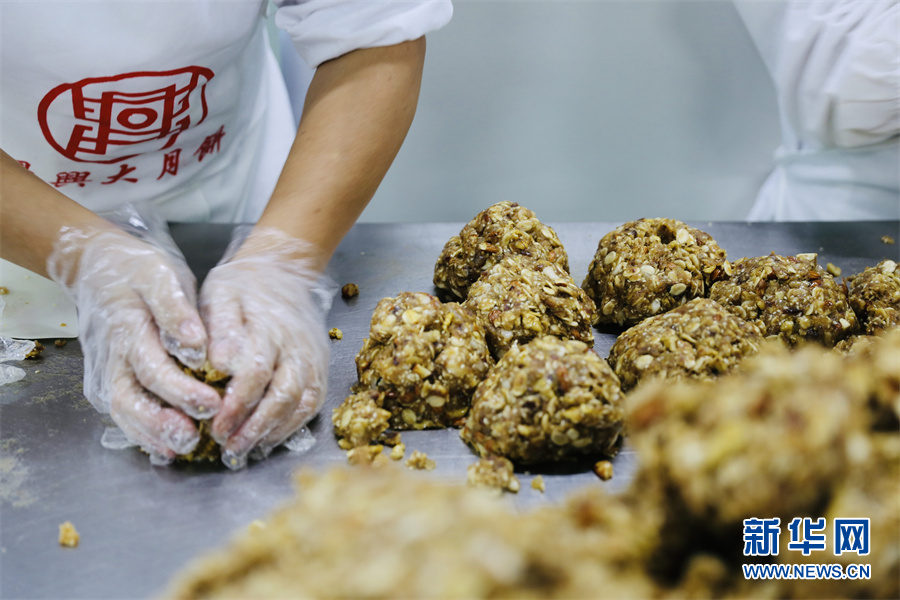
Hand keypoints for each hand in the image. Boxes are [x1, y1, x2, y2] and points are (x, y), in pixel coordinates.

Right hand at [47, 215, 221, 464]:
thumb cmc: (134, 271)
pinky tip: (169, 446)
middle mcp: (110, 359)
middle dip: (161, 425)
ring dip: (152, 435)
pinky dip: (144, 432)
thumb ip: (175, 309)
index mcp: (125, 331)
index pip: (153, 369)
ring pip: (124, 414)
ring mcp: (104, 375)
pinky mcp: (106, 384)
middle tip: (193, 439)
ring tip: (183, 449)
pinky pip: (125, 413)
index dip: (181, 391)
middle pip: (131, 401)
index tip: (212, 403)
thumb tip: (195, 343)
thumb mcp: (159, 275)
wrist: (94, 268)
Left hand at [199, 227, 330, 468]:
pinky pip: (311, 405)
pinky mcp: (318, 370)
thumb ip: (219, 327)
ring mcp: (312, 359)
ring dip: (274, 432)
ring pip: (302, 403)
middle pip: (284, 394)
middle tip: (228, 447)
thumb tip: (218, 364)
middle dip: (256, 426)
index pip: (256, 371)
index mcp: (269, 327)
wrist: (281, 272)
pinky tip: (267, 439)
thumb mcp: (220, 294)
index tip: (215, 425)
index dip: (237, 403)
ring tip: (244, 449)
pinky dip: (290, 427)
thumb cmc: (242, 287)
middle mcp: (297, 346)